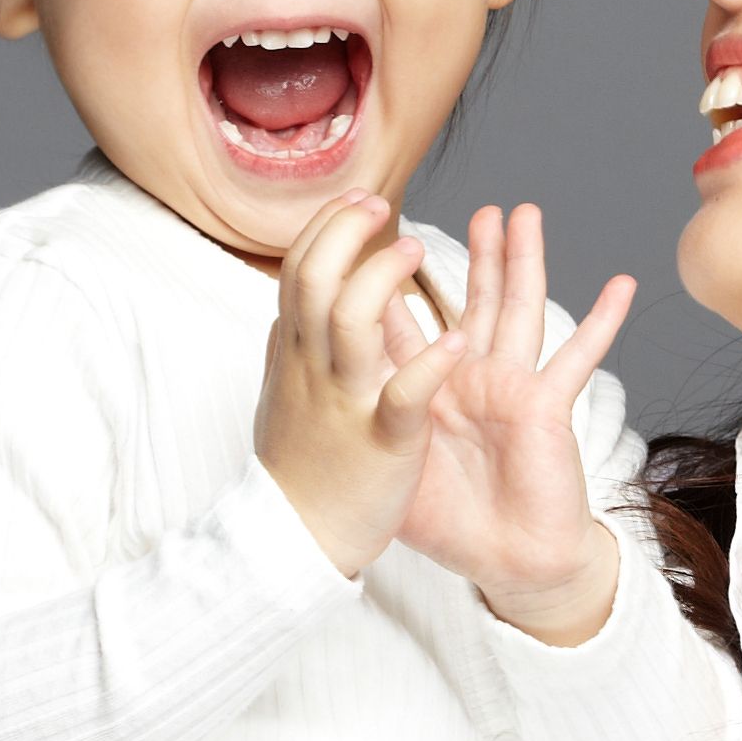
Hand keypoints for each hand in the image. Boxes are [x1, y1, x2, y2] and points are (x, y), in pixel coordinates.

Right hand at [253, 199, 471, 577]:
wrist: (292, 540)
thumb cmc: (296, 467)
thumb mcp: (283, 395)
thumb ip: (291, 350)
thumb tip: (290, 312)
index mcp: (294, 352)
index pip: (299, 268)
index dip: (328, 228)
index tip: (359, 200)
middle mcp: (312, 368)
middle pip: (315, 277)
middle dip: (346, 232)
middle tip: (381, 205)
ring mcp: (345, 402)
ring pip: (350, 322)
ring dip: (382, 279)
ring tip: (415, 251)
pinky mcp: (383, 441)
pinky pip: (403, 396)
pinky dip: (429, 366)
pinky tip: (458, 344)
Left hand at [394, 201, 638, 642]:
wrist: (507, 563)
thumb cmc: (454, 525)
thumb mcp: (394, 468)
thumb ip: (365, 427)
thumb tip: (313, 403)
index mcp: (431, 391)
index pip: (405, 324)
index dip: (391, 283)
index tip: (380, 236)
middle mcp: (473, 380)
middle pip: (473, 302)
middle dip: (478, 254)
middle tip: (481, 208)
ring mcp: (512, 389)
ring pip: (519, 311)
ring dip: (524, 263)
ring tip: (526, 215)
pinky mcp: (545, 407)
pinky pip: (576, 358)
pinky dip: (600, 322)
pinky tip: (620, 286)